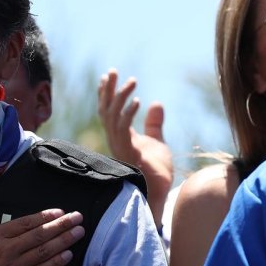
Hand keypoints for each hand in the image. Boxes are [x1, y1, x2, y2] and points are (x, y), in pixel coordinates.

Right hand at [0, 190, 83, 265]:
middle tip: (79, 218)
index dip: (45, 216)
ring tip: (79, 233)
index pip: (26, 222)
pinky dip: (55, 264)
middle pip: (41, 235)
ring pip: (44, 252)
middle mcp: (8, 250)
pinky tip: (67, 257)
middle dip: (62, 225)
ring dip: (64, 242)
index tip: (60, 212)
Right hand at [97, 69, 174, 216]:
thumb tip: (156, 103)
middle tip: (113, 71)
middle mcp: (115, 141)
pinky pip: (124, 131)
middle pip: (106, 111)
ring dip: (121, 98)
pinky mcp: (129, 154)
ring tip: (132, 81)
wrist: (159, 194)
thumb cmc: (156, 172)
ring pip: (113, 118)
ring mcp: (120, 148)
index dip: (106, 93)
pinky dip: (129, 114)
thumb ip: (154, 124)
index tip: (108, 76)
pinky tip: (138, 102)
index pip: (108, 111)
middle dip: (108, 91)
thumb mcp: (157, 141)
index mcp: (120, 137)